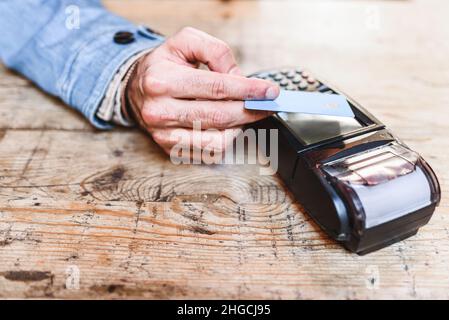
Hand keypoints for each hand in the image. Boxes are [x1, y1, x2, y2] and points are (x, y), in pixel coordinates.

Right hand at [126, 27, 278, 155]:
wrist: (137, 88)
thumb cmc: (164, 65)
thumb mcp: (185, 42)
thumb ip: (215, 51)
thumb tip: (240, 77)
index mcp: (162, 81)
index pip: (216, 88)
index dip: (248, 90)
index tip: (270, 91)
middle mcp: (160, 111)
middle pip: (219, 116)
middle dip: (250, 110)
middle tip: (268, 104)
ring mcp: (164, 135)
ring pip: (216, 140)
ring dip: (239, 127)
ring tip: (246, 113)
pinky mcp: (170, 149)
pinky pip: (209, 152)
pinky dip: (226, 140)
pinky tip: (230, 126)